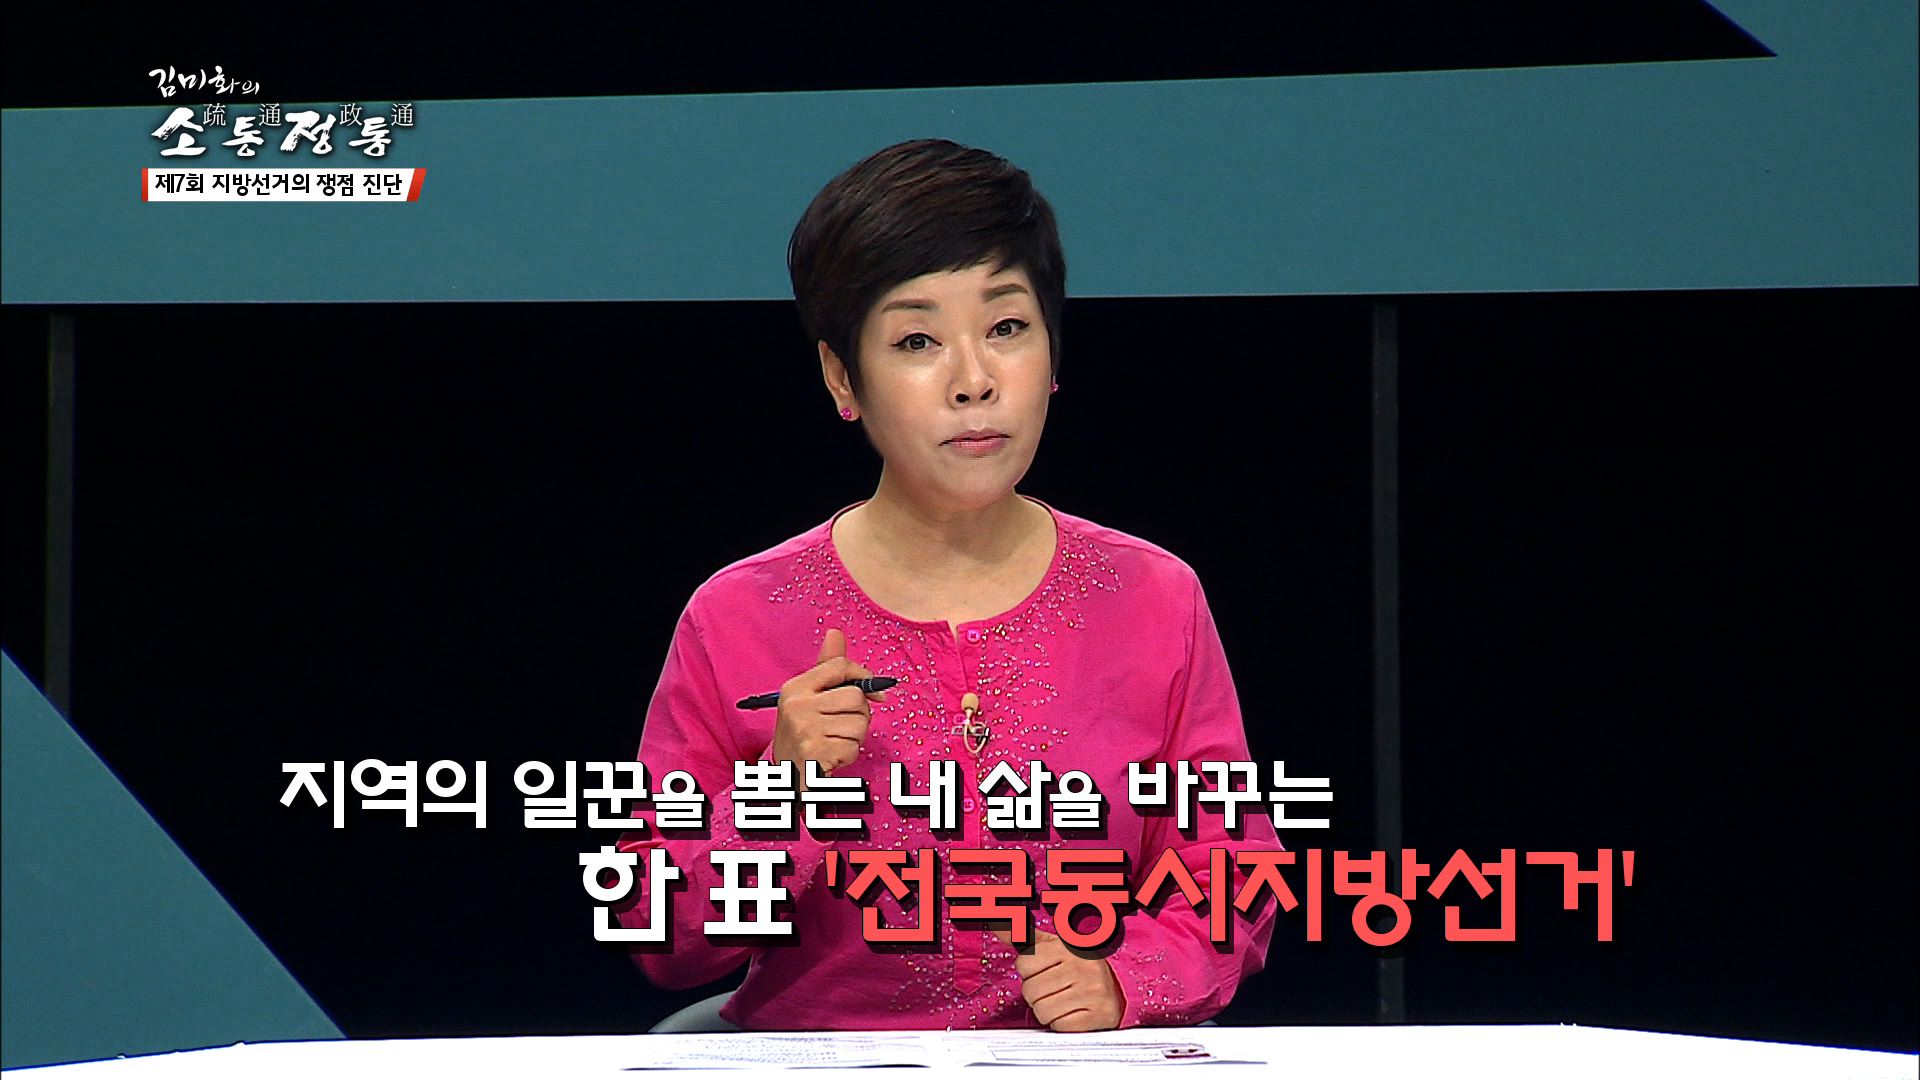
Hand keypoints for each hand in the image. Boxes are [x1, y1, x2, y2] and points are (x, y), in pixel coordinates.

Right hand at [770, 628, 886, 794]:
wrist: (784, 777)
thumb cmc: (803, 734)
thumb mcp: (808, 698)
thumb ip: (826, 669)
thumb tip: (836, 632)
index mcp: (796, 687)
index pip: (839, 666)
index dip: (864, 677)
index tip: (876, 695)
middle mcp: (798, 705)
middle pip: (856, 697)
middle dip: (861, 715)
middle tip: (845, 727)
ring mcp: (805, 729)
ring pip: (860, 723)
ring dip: (856, 737)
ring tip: (837, 742)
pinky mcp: (816, 752)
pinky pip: (854, 746)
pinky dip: (850, 754)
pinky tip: (833, 757)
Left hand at [991, 926, 1125, 1031]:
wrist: (1119, 986)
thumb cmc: (1079, 966)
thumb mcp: (1053, 945)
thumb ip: (1023, 936)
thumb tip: (996, 922)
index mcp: (1068, 946)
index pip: (1024, 964)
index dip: (1030, 972)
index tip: (1045, 970)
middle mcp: (1082, 966)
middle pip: (1030, 991)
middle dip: (1037, 994)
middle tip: (1054, 989)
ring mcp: (1092, 991)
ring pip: (1042, 1011)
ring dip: (1047, 1010)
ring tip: (1062, 1000)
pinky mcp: (1098, 1015)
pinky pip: (1059, 1026)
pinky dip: (1061, 1023)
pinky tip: (1073, 1012)